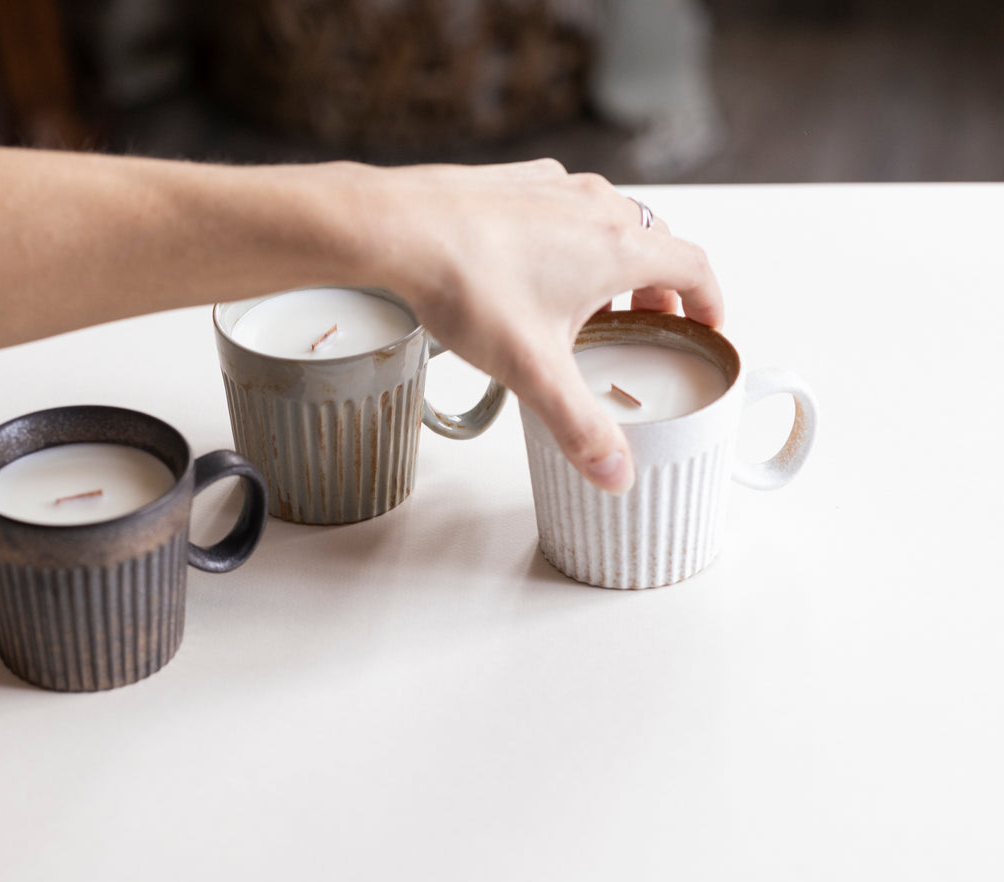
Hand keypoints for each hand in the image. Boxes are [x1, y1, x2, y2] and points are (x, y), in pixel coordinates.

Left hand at [365, 158, 723, 492]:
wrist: (399, 227)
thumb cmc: (466, 283)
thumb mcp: (531, 368)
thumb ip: (578, 425)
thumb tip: (616, 472)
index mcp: (619, 247)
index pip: (694, 266)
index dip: (709, 300)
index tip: (706, 325)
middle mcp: (596, 207)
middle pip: (655, 243)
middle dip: (660, 287)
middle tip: (646, 324)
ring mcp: (554, 188)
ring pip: (609, 220)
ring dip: (615, 259)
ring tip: (592, 302)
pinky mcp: (517, 182)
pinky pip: (563, 207)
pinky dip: (570, 236)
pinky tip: (537, 268)